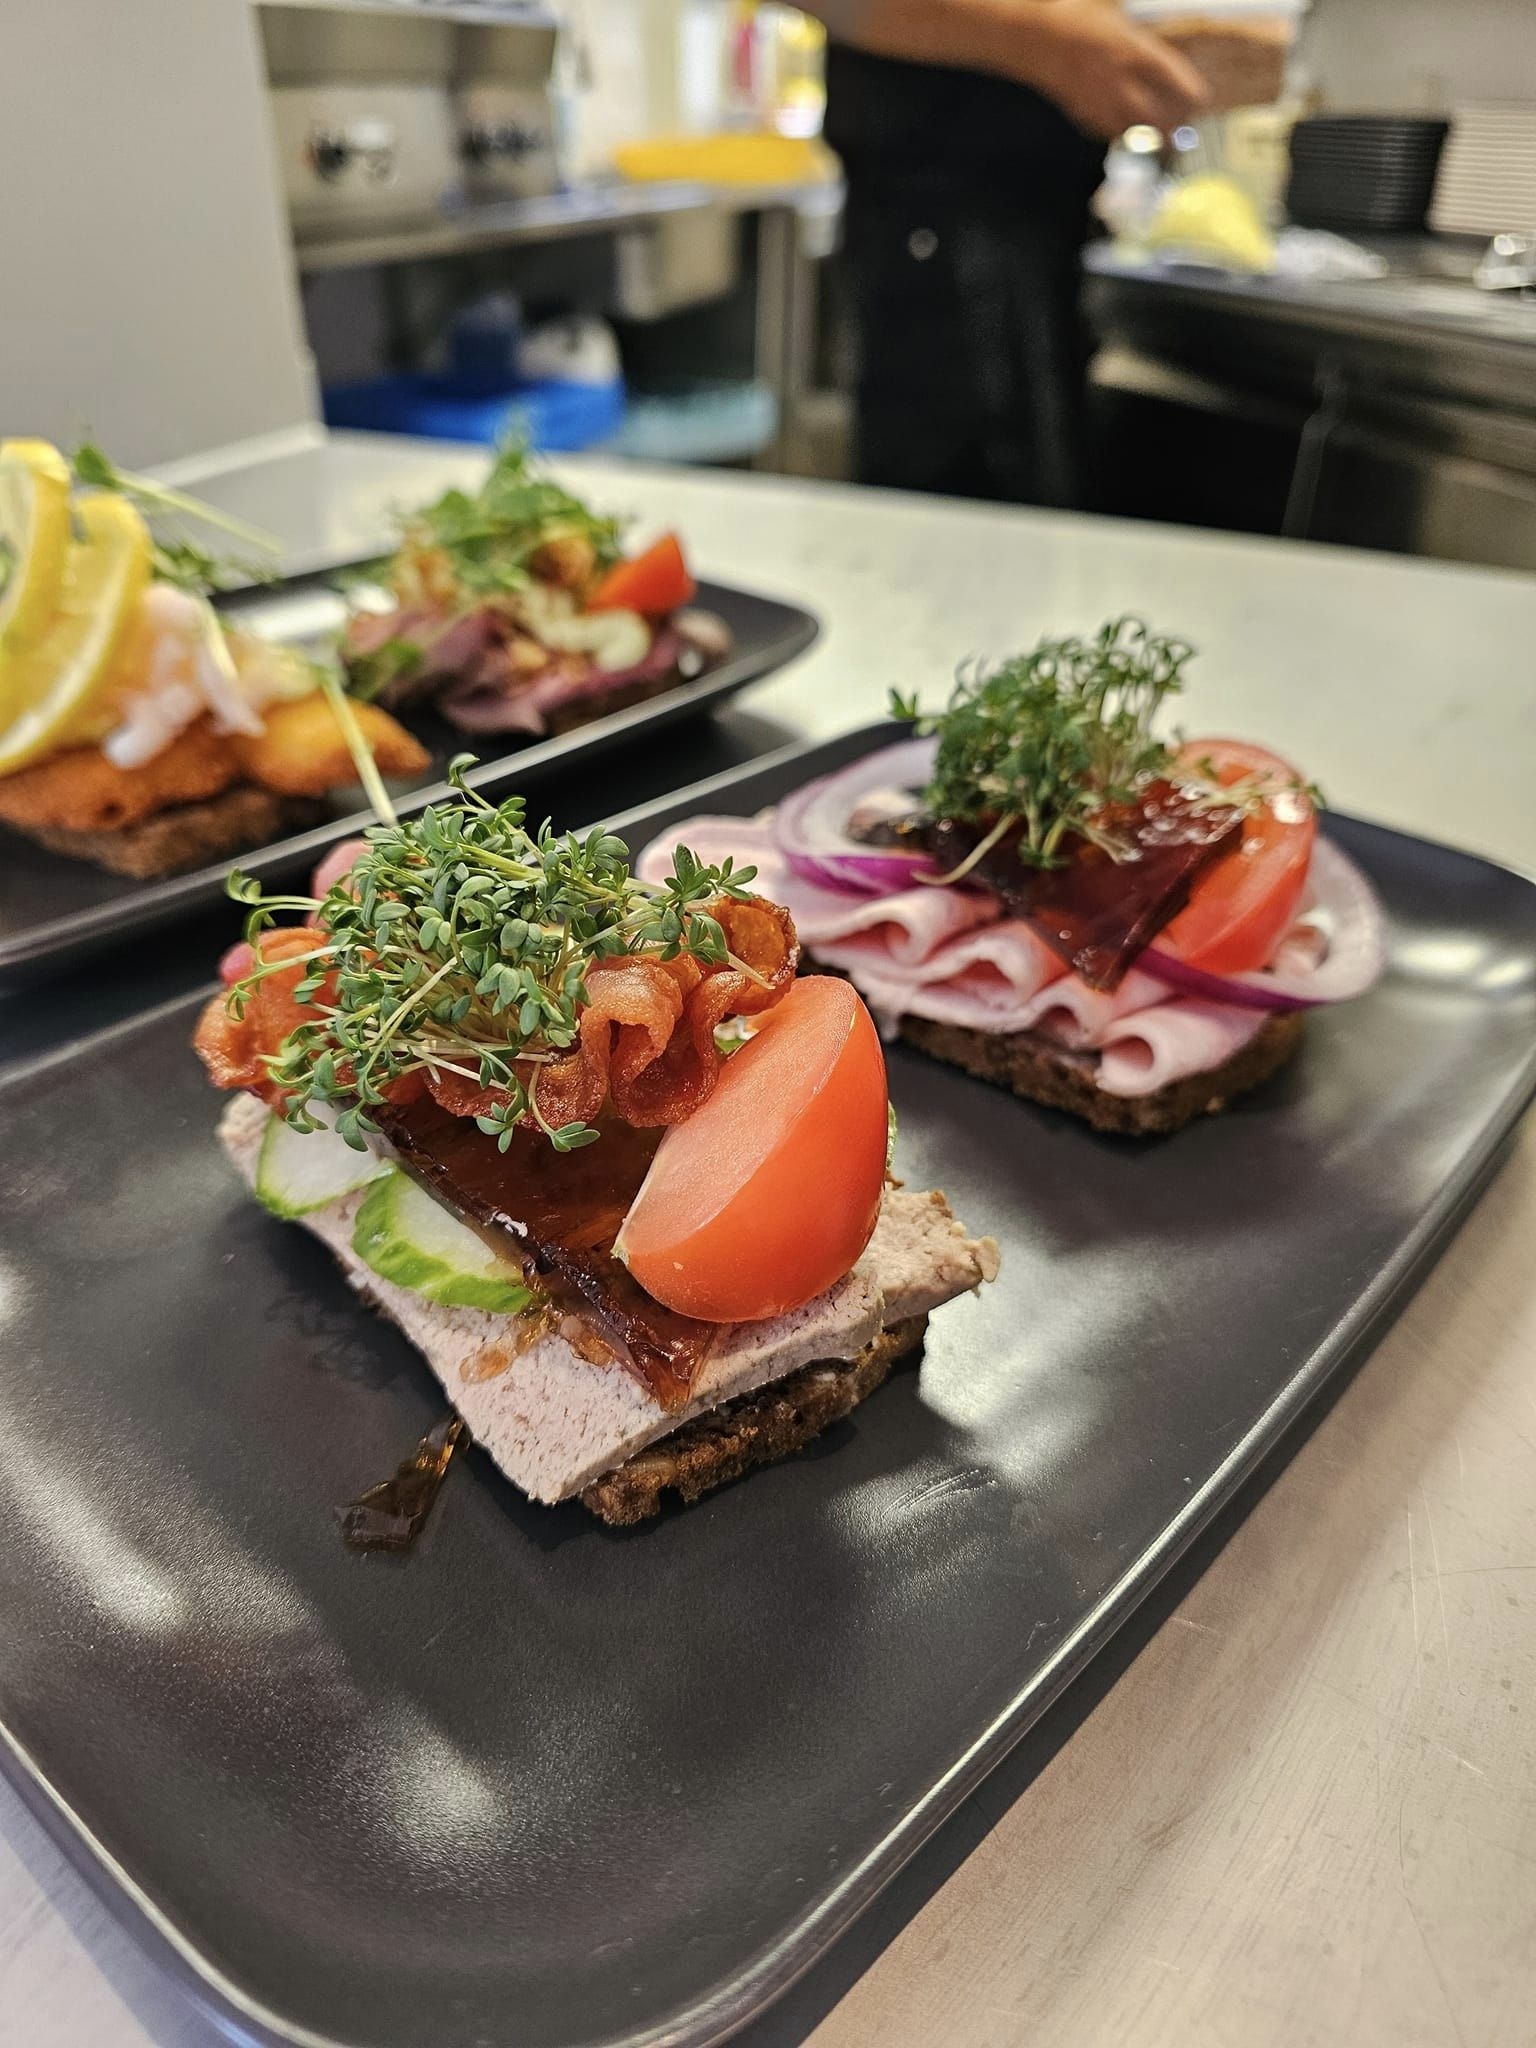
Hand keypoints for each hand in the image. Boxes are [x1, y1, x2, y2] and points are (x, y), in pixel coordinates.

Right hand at [1009, 0, 1210, 137]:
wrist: (1032, 36)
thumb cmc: (1075, 14)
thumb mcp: (1116, 8)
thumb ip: (1142, 33)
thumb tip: (1165, 48)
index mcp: (1135, 52)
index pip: (1177, 82)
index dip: (1194, 96)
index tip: (1202, 100)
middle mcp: (1121, 83)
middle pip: (1160, 120)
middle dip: (1176, 127)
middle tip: (1186, 126)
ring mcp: (1101, 103)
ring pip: (1137, 134)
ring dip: (1153, 136)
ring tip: (1163, 135)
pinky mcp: (1083, 115)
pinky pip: (1110, 133)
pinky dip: (1123, 134)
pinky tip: (1129, 129)